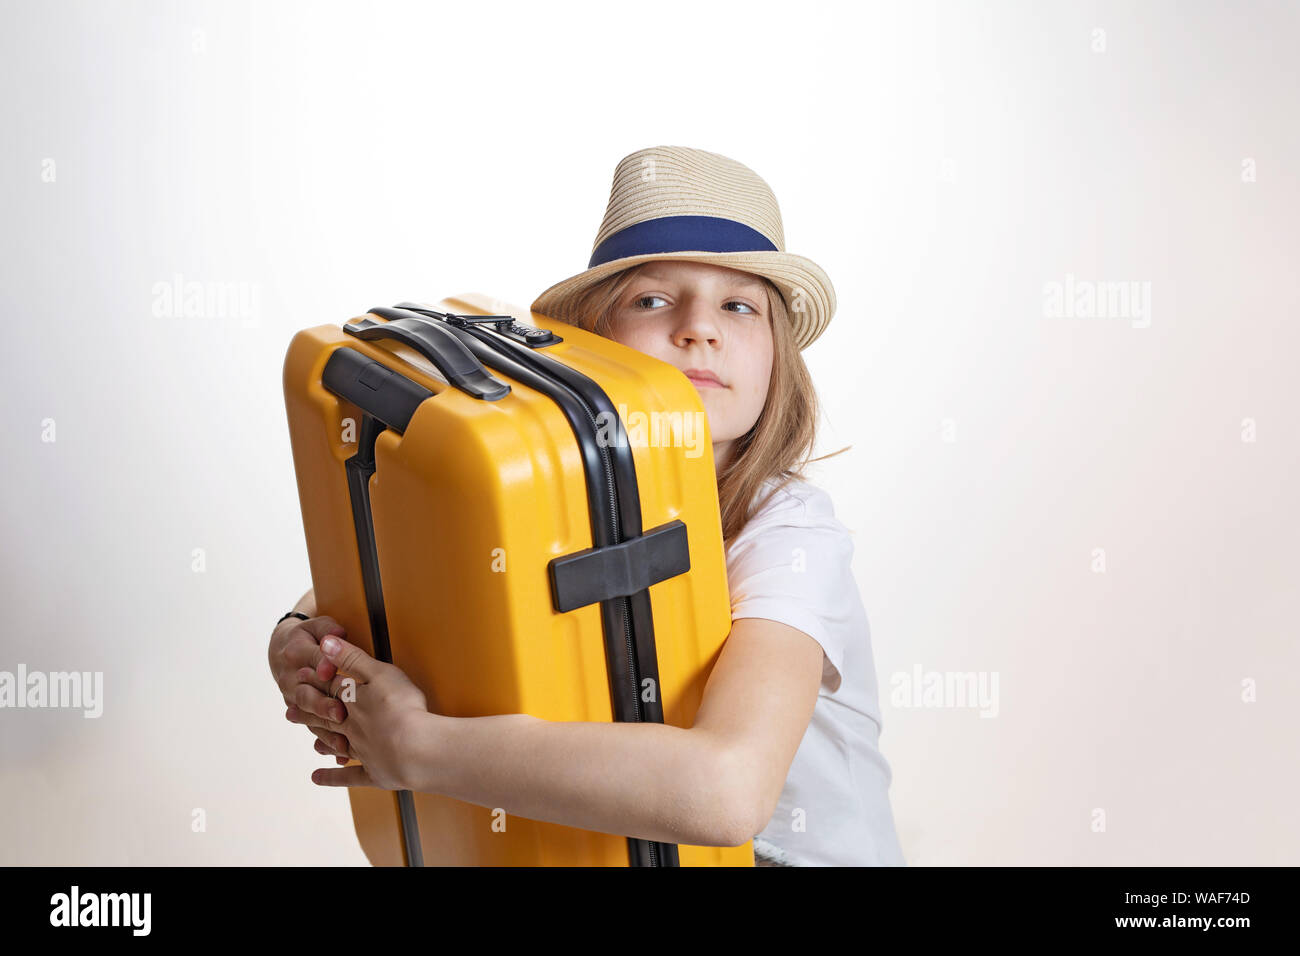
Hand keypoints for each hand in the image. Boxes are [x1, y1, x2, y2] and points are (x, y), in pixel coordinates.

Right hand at [269, 611, 353, 762]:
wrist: (282, 650)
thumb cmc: (308, 636)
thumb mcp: (317, 625)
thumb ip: (328, 629)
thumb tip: (337, 633)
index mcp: (296, 654)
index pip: (312, 661)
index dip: (323, 666)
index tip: (332, 672)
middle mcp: (292, 680)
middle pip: (307, 695)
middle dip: (323, 705)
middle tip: (340, 713)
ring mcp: (296, 700)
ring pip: (310, 718)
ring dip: (325, 731)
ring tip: (341, 744)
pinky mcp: (304, 714)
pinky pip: (315, 730)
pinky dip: (327, 744)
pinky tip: (341, 756)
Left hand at [307, 634, 430, 790]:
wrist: (416, 751)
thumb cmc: (402, 709)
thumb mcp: (379, 674)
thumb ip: (352, 658)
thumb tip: (324, 642)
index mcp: (353, 701)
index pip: (331, 687)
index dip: (316, 680)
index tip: (300, 676)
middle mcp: (352, 727)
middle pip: (327, 716)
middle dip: (310, 712)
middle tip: (290, 712)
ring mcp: (362, 751)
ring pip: (336, 743)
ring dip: (322, 741)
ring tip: (310, 742)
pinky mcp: (375, 773)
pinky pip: (350, 776)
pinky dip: (333, 777)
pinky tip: (317, 777)